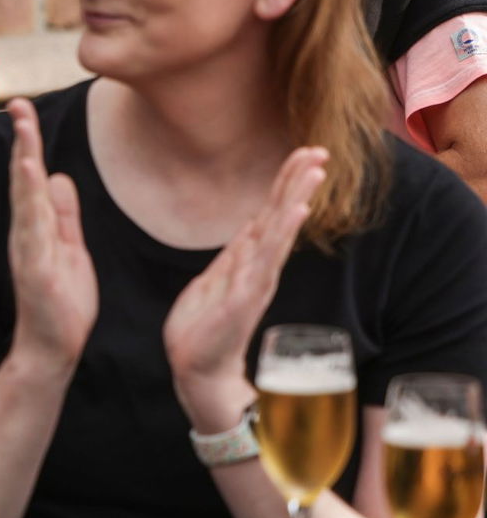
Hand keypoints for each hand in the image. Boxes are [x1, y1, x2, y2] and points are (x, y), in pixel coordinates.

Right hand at [6, 98, 97, 366]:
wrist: (53, 348)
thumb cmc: (63, 302)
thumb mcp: (70, 248)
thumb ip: (64, 213)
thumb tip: (57, 176)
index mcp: (36, 225)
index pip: (31, 175)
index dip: (28, 142)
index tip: (24, 108)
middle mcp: (26, 231)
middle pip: (22, 177)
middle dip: (21, 140)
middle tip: (17, 103)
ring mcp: (28, 249)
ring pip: (24, 198)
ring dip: (23, 162)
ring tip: (24, 131)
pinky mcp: (34, 268)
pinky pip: (31, 228)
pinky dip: (28, 199)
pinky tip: (30, 174)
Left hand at [163, 146, 327, 404]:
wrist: (197, 367)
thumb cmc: (204, 326)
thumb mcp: (216, 279)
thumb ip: (236, 254)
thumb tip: (251, 226)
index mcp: (249, 259)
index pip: (271, 212)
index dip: (287, 183)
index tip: (305, 152)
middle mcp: (260, 266)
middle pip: (282, 215)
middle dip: (298, 182)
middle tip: (320, 150)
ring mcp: (257, 279)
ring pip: (280, 231)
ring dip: (297, 199)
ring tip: (315, 171)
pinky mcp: (248, 295)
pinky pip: (267, 259)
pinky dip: (283, 234)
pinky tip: (295, 213)